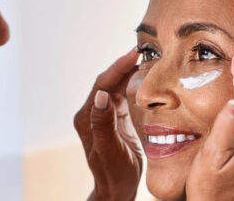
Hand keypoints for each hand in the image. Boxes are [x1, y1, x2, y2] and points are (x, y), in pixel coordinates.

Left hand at [74, 48, 142, 200]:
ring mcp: (103, 114)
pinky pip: (122, 94)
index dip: (117, 67)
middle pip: (107, 81)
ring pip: (115, 85)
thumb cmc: (114, 174)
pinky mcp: (114, 117)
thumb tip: (101, 96)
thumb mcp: (110, 150)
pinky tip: (145, 75)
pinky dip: (133, 83)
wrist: (116, 189)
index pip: (102, 85)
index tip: (133, 53)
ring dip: (129, 71)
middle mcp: (92, 113)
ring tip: (146, 57)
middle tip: (143, 48)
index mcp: (87, 118)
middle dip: (123, 64)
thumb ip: (103, 123)